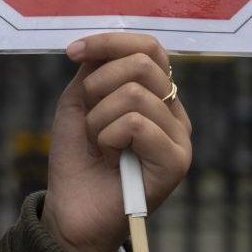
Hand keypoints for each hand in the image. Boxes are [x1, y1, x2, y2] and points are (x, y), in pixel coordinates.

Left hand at [42, 33, 191, 251]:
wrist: (72, 209)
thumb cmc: (77, 157)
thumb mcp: (79, 102)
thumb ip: (94, 70)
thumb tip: (102, 44)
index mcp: (156, 94)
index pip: (150, 47)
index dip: (109, 42)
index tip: (71, 52)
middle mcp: (174, 112)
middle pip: (143, 63)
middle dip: (98, 83)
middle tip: (88, 115)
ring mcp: (180, 137)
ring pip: (135, 93)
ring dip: (98, 117)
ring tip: (99, 142)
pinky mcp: (176, 162)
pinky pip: (136, 123)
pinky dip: (107, 136)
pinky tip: (110, 157)